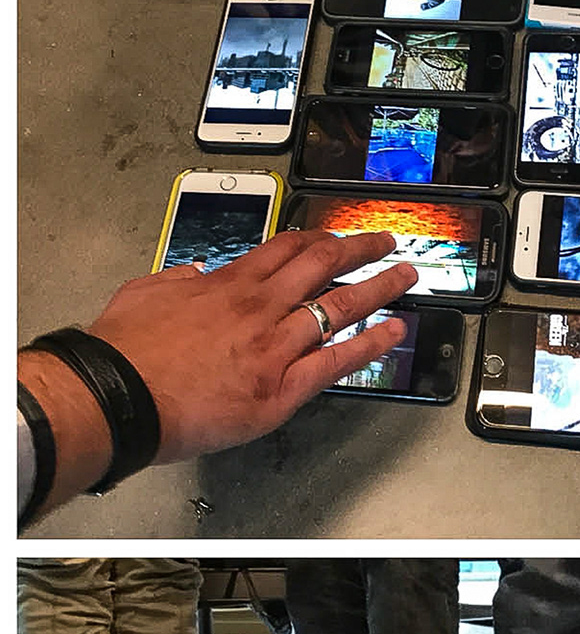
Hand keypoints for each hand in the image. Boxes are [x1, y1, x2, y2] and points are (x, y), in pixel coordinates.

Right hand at [78, 230, 418, 461]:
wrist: (117, 395)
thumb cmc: (124, 352)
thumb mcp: (143, 293)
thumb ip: (176, 280)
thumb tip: (194, 274)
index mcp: (226, 284)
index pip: (284, 249)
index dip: (317, 239)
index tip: (336, 237)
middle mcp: (258, 308)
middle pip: (322, 265)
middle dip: (361, 249)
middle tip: (386, 242)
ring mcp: (275, 346)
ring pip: (340, 307)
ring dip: (380, 288)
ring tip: (406, 277)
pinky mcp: (282, 387)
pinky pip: (339, 360)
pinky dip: (372, 344)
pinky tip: (396, 331)